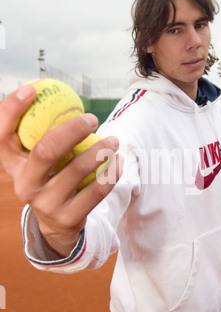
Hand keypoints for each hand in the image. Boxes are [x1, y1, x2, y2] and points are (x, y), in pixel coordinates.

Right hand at [0, 84, 122, 255]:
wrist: (55, 223)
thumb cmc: (47, 177)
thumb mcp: (32, 159)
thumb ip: (34, 132)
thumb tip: (39, 89)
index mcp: (13, 167)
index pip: (2, 135)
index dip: (11, 109)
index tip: (32, 89)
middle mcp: (25, 186)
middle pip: (46, 151)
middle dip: (72, 130)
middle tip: (91, 118)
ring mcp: (47, 205)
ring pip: (77, 171)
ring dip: (100, 150)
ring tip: (114, 140)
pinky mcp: (69, 218)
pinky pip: (96, 191)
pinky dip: (111, 173)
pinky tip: (118, 160)